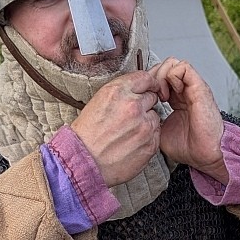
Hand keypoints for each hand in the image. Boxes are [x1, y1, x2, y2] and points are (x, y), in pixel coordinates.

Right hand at [70, 70, 161, 186]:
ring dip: (146, 122)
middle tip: (129, 117)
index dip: (148, 83)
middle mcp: (133, 106)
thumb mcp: (98, 102)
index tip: (150, 87)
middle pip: (152, 97)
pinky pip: (156, 135)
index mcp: (118, 92)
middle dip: (144, 105)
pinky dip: (147, 138)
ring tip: (128, 133)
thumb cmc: (87, 134)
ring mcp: (144, 126)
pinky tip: (131, 143)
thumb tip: (138, 88)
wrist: (83, 161)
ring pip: (155, 117)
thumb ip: (121, 92)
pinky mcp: (150, 144)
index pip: (145, 78)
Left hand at [150, 57, 226, 181]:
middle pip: (164, 67)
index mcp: (177, 99)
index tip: (145, 100)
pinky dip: (172, 76)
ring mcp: (192, 88)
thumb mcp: (160, 131)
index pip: (159, 78)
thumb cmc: (188, 147)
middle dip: (153, 78)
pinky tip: (169, 94)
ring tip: (161, 94)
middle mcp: (185, 91)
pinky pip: (183, 67)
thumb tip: (138, 113)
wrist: (204, 154)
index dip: (148, 84)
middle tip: (151, 95)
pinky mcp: (199, 87)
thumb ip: (151, 118)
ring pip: (173, 63)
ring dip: (162, 76)